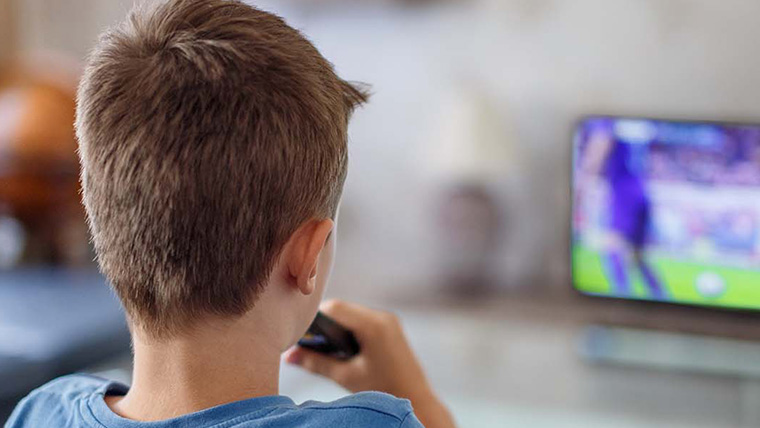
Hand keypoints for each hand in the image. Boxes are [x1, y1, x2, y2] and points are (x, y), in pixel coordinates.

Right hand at [284, 299, 455, 427]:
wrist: (417, 400)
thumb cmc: (384, 390)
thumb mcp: (345, 376)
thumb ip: (316, 363)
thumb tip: (289, 356)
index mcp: (373, 325)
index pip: (334, 309)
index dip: (313, 317)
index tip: (299, 332)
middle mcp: (382, 317)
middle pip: (343, 309)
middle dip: (323, 324)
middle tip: (306, 342)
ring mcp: (388, 321)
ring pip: (352, 314)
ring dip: (336, 327)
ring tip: (322, 347)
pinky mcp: (390, 328)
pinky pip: (363, 321)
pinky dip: (348, 330)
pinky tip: (340, 348)